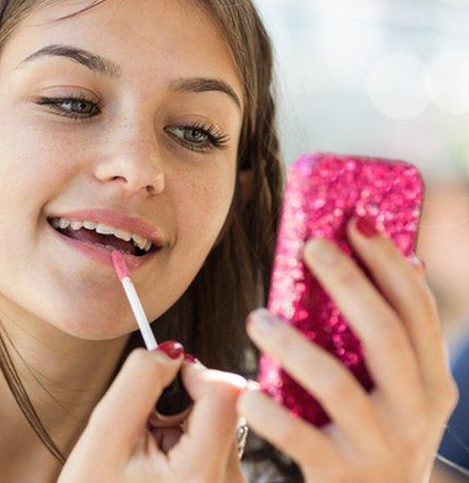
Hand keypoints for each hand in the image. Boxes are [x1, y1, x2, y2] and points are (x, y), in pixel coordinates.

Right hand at [59, 344, 247, 482]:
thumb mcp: (104, 436)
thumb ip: (139, 383)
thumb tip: (173, 349)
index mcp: (202, 473)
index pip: (225, 392)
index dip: (193, 372)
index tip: (161, 378)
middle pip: (227, 404)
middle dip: (184, 401)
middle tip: (146, 427)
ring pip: (222, 422)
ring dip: (183, 421)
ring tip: (149, 451)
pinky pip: (217, 443)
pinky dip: (188, 440)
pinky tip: (160, 464)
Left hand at [239, 215, 458, 481]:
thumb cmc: (373, 442)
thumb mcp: (401, 394)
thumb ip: (398, 338)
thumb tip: (407, 259)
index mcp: (431, 384)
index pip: (417, 311)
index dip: (390, 262)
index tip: (357, 220)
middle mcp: (415, 414)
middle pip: (384, 334)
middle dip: (348, 283)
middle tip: (310, 246)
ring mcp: (381, 446)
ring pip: (337, 383)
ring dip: (292, 344)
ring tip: (255, 318)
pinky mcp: (342, 474)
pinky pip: (299, 437)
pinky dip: (269, 411)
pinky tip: (246, 393)